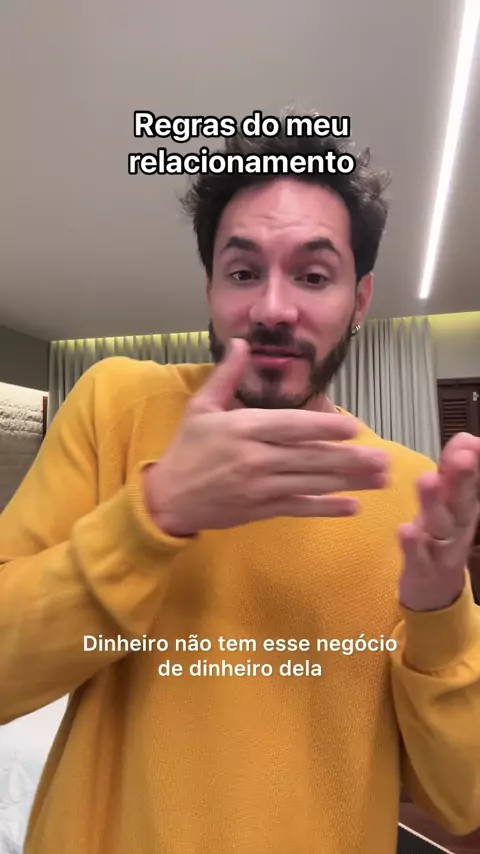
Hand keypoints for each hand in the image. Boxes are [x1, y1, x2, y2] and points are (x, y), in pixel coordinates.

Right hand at [143, 338, 389, 535]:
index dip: (325, 427)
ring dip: (348, 482)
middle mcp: (255, 458)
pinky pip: (299, 508)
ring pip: (311, 483)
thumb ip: (226, 376)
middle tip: (383, 458)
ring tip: (379, 478)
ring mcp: (260, 487)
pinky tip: (352, 507)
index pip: (291, 426)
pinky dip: (326, 509)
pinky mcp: (260, 510)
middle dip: (350, 458)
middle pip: (310, 457)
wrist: (168, 498)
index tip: (355, 427)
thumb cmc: (187, 449)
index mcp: (242, 428)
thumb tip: (242, 344)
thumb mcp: (201, 407)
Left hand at [398, 432, 479, 610]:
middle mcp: (457, 526)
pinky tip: (404, 529)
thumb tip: (466, 437)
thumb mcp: (450, 505)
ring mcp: (440, 549)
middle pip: (460, 501)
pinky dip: (412, 544)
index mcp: (463, 508)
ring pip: (440, 525)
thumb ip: (454, 472)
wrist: (436, 593)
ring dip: (433, 503)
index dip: (471, 462)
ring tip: (427, 479)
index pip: (469, 482)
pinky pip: (417, 556)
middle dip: (461, 479)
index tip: (471, 441)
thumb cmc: (441, 540)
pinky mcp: (422, 569)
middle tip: (462, 458)